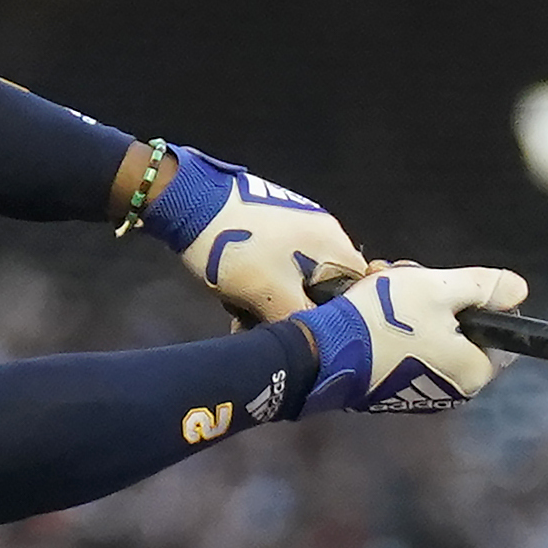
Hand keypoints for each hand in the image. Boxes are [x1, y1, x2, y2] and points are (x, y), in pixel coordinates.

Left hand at [141, 148, 367, 326]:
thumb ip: (304, 322)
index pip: (359, 288)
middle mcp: (321, 230)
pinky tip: (235, 297)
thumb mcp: (270, 295)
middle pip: (324, 286)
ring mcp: (293, 224)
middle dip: (298, 311)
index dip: (343, 317)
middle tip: (269, 327)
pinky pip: (275, 265)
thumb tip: (319, 346)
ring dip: (272, 302)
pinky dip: (260, 285)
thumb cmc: (237, 248)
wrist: (187, 201)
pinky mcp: (267, 224)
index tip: (318, 336)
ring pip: (295, 279)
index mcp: (332, 243)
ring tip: (243, 315)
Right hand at [295, 264, 523, 413]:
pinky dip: (394, 331)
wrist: (326, 353)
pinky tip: (371, 314)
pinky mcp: (392, 392)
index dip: (478, 303)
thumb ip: (483, 287)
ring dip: (412, 311)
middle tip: (410, 283)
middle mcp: (454, 391)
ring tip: (383, 293)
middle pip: (461, 333)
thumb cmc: (386, 320)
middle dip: (438, 303)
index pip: (498, 334)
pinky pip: (406, 353)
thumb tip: (519, 290)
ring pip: (431, 338)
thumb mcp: (439, 288)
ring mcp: (421, 394)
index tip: (451, 287)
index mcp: (475, 371)